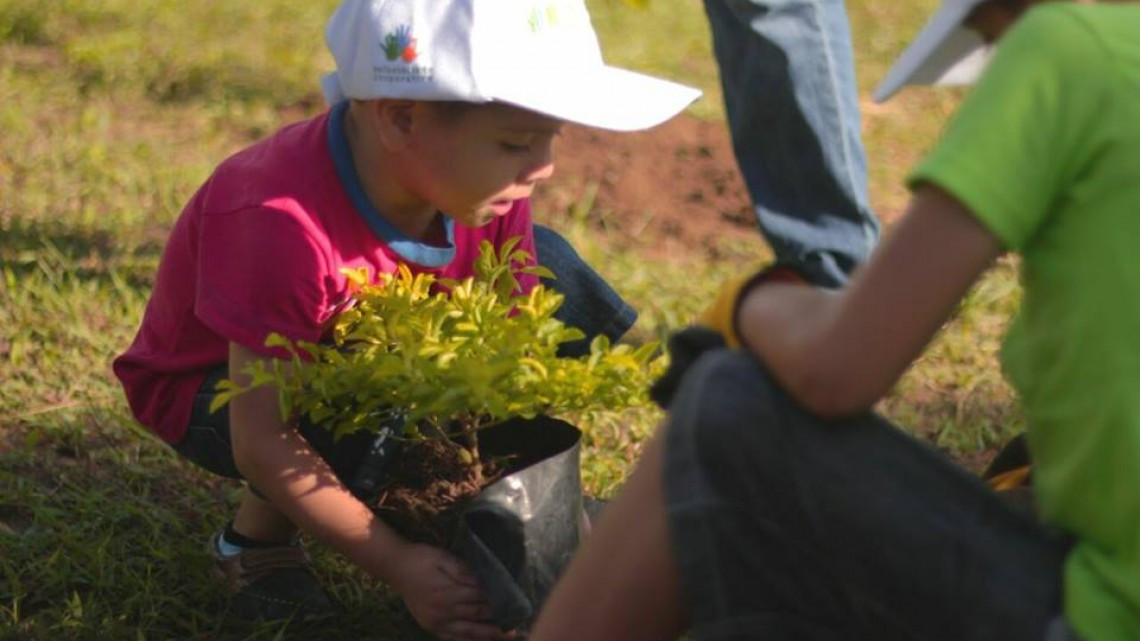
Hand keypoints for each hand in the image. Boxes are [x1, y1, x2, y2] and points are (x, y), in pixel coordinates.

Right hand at [390, 542, 512, 640]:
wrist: (395, 567)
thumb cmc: (422, 557)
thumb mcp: (442, 557)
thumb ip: (461, 569)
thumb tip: (481, 579)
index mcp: (446, 592)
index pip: (479, 598)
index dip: (498, 599)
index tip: (517, 600)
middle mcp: (442, 611)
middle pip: (477, 616)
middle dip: (500, 620)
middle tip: (521, 622)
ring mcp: (436, 622)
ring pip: (468, 632)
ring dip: (490, 635)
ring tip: (509, 635)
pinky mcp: (432, 626)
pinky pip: (454, 638)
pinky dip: (470, 640)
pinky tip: (484, 640)